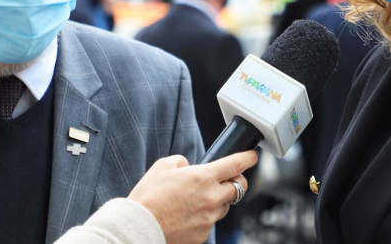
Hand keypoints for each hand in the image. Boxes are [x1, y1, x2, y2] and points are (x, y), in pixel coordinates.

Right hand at [128, 151, 257, 243]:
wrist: (138, 228)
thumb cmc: (148, 197)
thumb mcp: (162, 166)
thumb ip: (182, 161)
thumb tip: (189, 166)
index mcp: (203, 177)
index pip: (236, 164)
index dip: (248, 158)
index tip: (252, 156)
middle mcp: (211, 197)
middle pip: (239, 187)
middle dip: (237, 181)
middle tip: (229, 179)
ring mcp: (209, 218)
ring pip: (225, 206)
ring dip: (219, 200)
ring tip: (198, 200)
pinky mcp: (203, 234)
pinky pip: (211, 222)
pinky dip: (205, 216)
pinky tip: (188, 216)